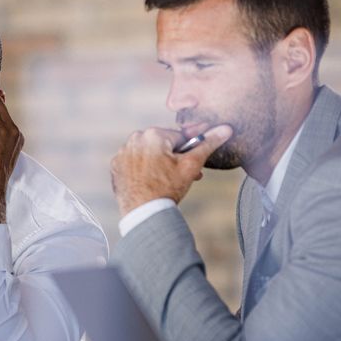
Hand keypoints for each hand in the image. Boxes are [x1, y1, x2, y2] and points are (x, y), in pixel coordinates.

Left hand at [110, 125, 232, 214]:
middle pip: (162, 145)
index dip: (187, 153)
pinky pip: (134, 162)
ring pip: (148, 153)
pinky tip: (150, 181)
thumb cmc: (168, 188)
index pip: (179, 138)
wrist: (144, 212)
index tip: (190, 166)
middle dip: (173, 158)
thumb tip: (225, 129)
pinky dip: (142, 169)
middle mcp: (134, 138)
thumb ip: (208, 144)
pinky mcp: (116, 164)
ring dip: (158, 163)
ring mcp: (123, 152)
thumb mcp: (192, 165)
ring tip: (166, 181)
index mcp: (153, 134)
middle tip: (180, 176)